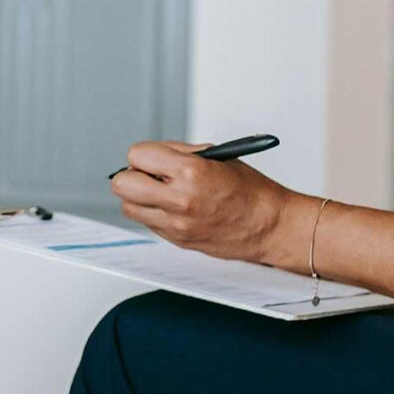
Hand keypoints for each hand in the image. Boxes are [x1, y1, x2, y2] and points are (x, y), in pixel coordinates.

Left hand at [110, 141, 304, 268]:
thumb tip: (150, 155)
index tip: (151, 157)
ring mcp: (176, 224)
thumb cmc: (250, 190)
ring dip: (139, 196)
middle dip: (132, 175)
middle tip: (148, 174)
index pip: (137, 155)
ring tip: (161, 192)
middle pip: (123, 184)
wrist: (270, 225)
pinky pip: (147, 222)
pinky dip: (153, 212)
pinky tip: (174, 207)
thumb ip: (179, 154)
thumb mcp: (216, 157)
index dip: (143, 154)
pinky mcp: (177, 240)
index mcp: (191, 172)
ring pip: (129, 207)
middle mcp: (179, 199)